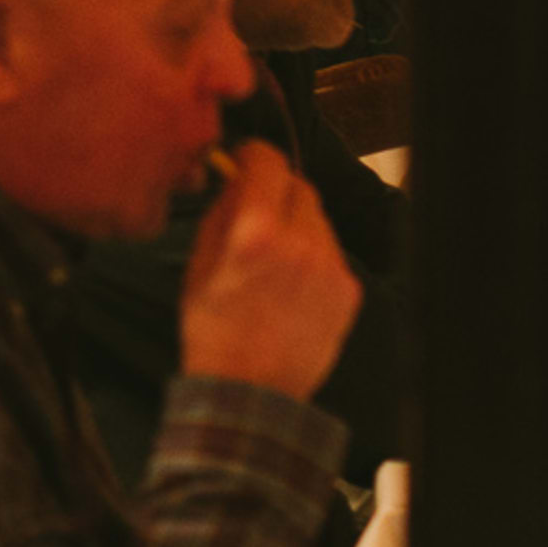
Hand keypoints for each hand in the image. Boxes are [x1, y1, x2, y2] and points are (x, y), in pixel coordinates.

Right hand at [176, 140, 360, 399]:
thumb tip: (234, 178)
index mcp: (257, 232)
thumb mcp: (199, 262)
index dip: (253, 156)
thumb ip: (222, 211)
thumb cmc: (215, 329)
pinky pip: (330, 252)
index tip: (243, 162)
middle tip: (256, 210)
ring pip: (317, 218)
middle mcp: (301, 243)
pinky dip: (312, 254)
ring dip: (296, 222)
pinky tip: (291, 282)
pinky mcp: (347, 291)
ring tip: (273, 256)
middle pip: (298, 185)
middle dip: (276, 190)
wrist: (251, 390)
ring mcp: (330, 268)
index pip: (269, 161)